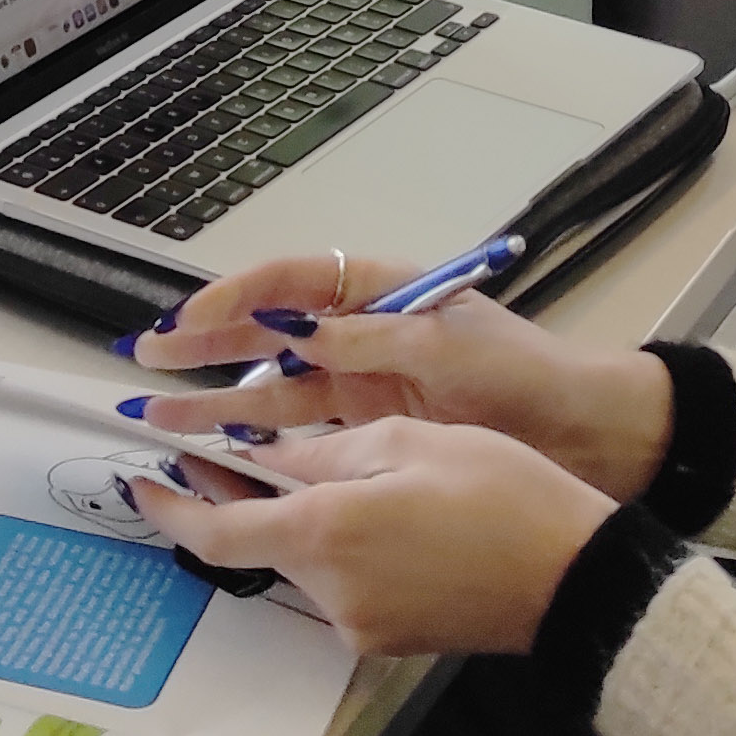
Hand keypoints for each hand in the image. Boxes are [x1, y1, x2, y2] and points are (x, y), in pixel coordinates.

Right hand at [118, 252, 672, 499]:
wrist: (587, 437)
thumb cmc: (524, 373)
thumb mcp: (447, 345)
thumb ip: (369, 338)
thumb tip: (297, 329)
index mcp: (383, 292)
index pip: (293, 278)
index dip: (236, 294)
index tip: (187, 318)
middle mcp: (364, 333)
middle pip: (270, 331)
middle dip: (207, 343)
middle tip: (149, 358)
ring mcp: (366, 385)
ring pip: (276, 390)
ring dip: (221, 402)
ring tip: (166, 420)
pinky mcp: (375, 433)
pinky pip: (305, 434)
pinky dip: (264, 444)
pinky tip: (226, 458)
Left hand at [128, 419, 615, 659]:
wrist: (573, 576)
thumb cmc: (502, 495)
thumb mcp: (407, 442)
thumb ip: (325, 454)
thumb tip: (266, 455)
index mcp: (329, 534)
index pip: (220, 534)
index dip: (172, 509)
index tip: (142, 480)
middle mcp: (335, 592)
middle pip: (260, 544)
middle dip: (230, 497)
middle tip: (205, 448)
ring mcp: (363, 623)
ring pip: (303, 558)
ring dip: (287, 515)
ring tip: (288, 460)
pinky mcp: (390, 634)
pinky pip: (341, 580)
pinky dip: (331, 540)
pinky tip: (355, 505)